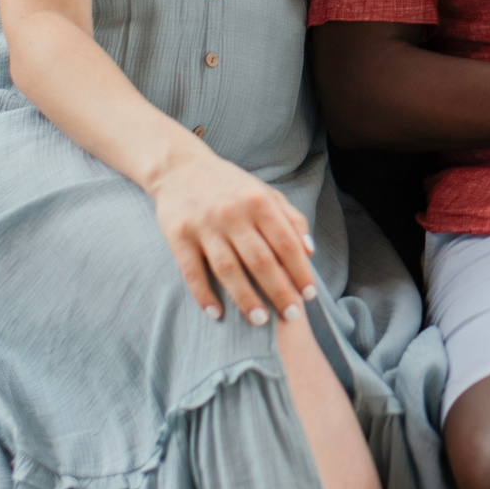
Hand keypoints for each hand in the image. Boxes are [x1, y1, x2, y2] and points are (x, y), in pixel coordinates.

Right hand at [149, 145, 318, 325]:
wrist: (180, 168)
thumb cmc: (230, 186)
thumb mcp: (265, 193)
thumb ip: (291, 219)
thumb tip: (310, 251)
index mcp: (258, 202)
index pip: (285, 242)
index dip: (300, 270)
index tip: (309, 294)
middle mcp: (232, 214)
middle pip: (260, 260)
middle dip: (279, 291)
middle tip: (292, 316)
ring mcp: (204, 226)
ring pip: (228, 269)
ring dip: (246, 298)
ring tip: (260, 321)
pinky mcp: (179, 237)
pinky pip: (192, 271)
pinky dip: (204, 294)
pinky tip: (216, 313)